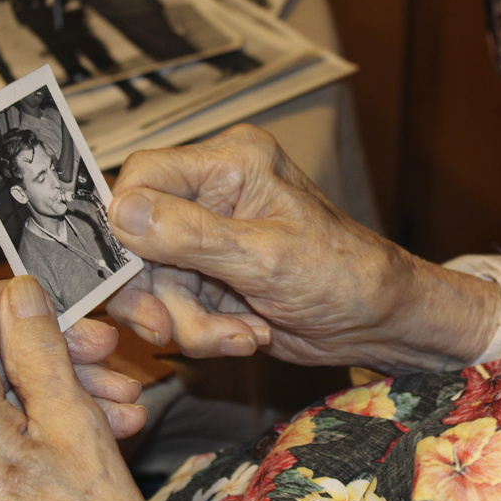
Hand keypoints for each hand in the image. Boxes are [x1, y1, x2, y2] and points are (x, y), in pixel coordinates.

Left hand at [0, 276, 154, 500]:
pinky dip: (49, 418)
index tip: (71, 307)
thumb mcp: (74, 425)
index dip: (21, 299)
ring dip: (65, 385)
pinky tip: (105, 425)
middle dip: (56, 348)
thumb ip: (41, 351)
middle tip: (111, 354)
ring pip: (2, 389)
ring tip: (124, 404)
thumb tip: (24, 294)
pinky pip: (1, 426)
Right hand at [106, 125, 500, 373]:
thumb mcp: (265, 258)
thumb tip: (120, 212)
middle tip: (174, 331)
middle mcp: (214, 193)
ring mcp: (210, 239)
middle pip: (137, 240)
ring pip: (153, 283)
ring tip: (241, 336)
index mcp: (229, 163)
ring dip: (188, 324)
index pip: (142, 176)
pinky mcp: (211, 277)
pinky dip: (204, 333)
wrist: (380, 322)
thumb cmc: (344, 277)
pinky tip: (249, 335)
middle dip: (160, 296)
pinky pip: (176, 308)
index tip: (130, 272)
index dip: (124, 227)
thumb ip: (190, 234)